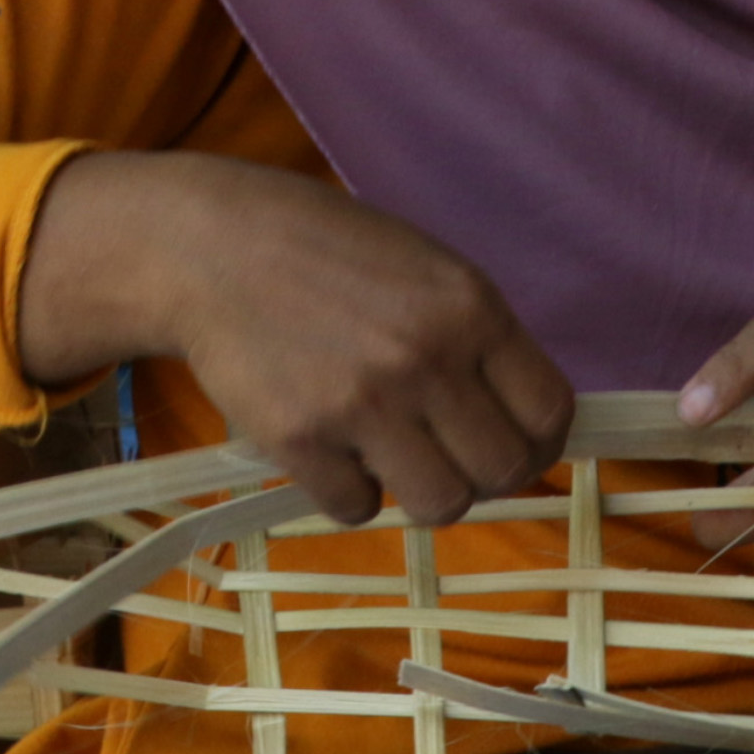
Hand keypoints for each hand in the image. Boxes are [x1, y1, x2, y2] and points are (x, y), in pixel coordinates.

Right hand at [21, 152, 575, 527]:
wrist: (205, 245)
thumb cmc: (318, 250)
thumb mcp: (419, 266)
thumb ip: (473, 335)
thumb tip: (520, 419)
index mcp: (467, 305)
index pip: (549, 412)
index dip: (537, 439)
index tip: (511, 441)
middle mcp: (425, 357)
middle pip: (503, 471)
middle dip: (480, 472)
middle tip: (442, 450)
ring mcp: (362, 402)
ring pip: (440, 504)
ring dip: (419, 489)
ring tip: (385, 452)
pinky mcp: (301, 439)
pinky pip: (356, 507)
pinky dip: (345, 488)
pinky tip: (326, 443)